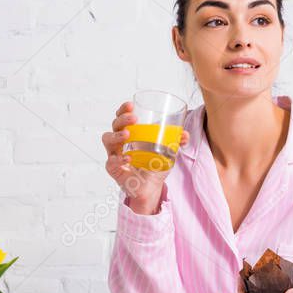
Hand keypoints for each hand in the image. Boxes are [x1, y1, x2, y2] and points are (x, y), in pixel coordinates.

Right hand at [102, 100, 189, 214]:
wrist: (150, 187)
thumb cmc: (154, 166)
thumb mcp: (168, 152)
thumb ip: (176, 142)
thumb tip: (184, 135)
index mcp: (130, 134)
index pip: (122, 117)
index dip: (123, 109)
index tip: (131, 105)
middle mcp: (120, 142)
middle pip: (114, 125)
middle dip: (122, 119)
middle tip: (133, 118)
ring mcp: (115, 154)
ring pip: (107, 139)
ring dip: (116, 135)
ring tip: (127, 135)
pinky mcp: (114, 169)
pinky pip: (111, 162)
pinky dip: (118, 159)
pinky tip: (128, 158)